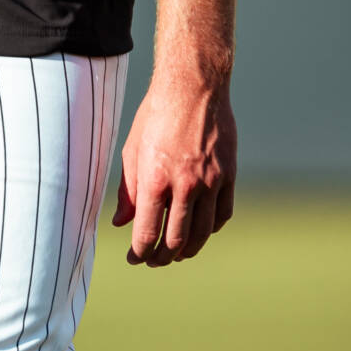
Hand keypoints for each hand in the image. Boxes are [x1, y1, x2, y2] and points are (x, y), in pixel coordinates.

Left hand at [113, 67, 236, 265]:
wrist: (194, 88)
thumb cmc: (156, 116)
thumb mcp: (132, 150)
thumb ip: (127, 191)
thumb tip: (121, 223)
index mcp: (155, 178)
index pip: (147, 231)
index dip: (140, 252)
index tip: (134, 258)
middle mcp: (185, 184)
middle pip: (176, 239)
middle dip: (162, 257)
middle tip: (154, 261)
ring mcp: (212, 182)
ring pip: (203, 232)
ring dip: (188, 250)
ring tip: (177, 254)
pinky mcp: (229, 176)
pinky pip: (223, 214)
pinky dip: (211, 229)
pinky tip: (200, 231)